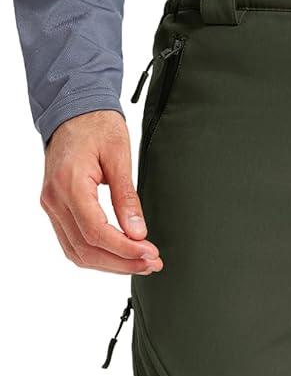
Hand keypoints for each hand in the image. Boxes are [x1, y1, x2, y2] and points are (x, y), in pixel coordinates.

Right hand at [41, 111, 162, 275]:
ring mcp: (52, 206)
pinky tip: (120, 256)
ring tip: (140, 263)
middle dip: (122, 262)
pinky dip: (97, 256)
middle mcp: (55, 199)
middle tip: (152, 263)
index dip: (125, 250)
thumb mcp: (119, 156)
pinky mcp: (56, 210)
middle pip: (86, 249)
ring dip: (110, 265)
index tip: (150, 253)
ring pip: (78, 253)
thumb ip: (127, 197)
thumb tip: (138, 233)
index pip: (96, 232)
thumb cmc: (95, 125)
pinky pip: (73, 244)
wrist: (73, 110)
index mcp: (69, 184)